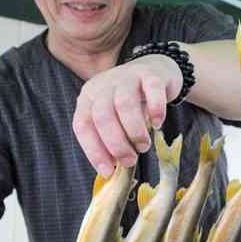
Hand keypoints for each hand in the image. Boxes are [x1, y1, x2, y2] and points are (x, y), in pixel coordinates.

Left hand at [73, 55, 182, 176]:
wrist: (156, 70)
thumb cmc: (133, 102)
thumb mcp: (114, 116)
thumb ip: (109, 137)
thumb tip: (110, 170)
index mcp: (89, 97)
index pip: (83, 125)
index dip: (94, 150)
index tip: (108, 170)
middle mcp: (104, 84)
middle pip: (103, 116)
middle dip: (116, 144)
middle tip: (130, 160)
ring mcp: (127, 76)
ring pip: (125, 104)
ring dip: (135, 132)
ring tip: (144, 146)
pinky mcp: (151, 74)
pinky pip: (152, 91)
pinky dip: (155, 111)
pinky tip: (157, 124)